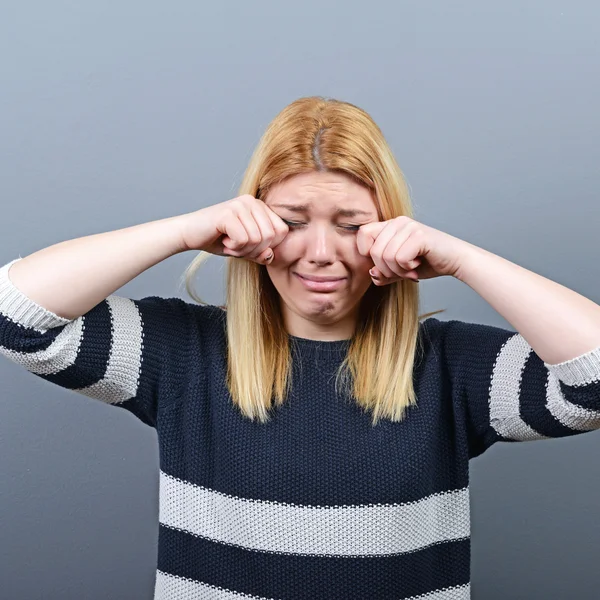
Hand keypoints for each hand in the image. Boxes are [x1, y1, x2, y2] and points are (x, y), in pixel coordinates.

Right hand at [180, 195, 288, 264]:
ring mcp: (240, 205)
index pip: (282, 231)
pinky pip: (243, 240)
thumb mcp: (246, 249)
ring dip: (241, 250)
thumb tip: (270, 256)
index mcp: (260, 206)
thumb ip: (261, 252)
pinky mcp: (228, 213)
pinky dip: (233, 247)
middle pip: (270, 236)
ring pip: (257, 240)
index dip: (268, 246)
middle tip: (236, 247)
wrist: (188, 234)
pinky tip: (223, 240)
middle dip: (254, 250)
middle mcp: (252, 201)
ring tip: (228, 243)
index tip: (249, 246)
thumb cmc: (218, 239)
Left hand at [356, 216, 471, 284]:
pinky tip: (418, 265)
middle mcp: (398, 222)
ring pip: (386, 256)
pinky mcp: (419, 235)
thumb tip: (372, 274)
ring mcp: (409, 226)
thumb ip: (383, 273)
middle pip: (374, 251)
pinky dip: (407, 268)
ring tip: (411, 269)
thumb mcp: (399, 270)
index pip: (362, 234)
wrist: (455, 261)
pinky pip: (400, 258)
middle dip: (386, 270)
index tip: (384, 264)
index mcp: (389, 226)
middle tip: (402, 272)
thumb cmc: (427, 263)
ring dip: (399, 271)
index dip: (367, 254)